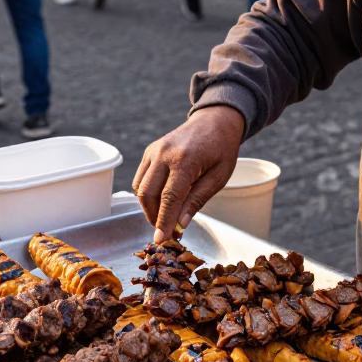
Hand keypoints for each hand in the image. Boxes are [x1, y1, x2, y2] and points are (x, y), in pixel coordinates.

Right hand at [132, 106, 244, 241]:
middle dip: (154, 217)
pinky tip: (161, 201)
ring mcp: (154, 150)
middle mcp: (164, 153)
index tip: (161, 240)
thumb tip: (180, 225)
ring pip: (140, 188)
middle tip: (167, 230)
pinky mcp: (149, 151)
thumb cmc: (222, 149)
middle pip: (148, 194)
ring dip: (149, 208)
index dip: (164, 221)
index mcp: (185, 160)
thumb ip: (197, 200)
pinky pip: (140, 178)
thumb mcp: (219, 177)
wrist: (214, 121)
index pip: (169, 197)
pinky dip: (146, 194)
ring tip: (165, 217)